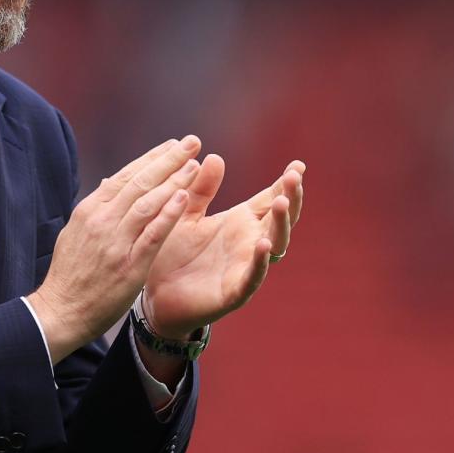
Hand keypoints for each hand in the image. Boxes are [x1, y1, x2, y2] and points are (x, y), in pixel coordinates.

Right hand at [27, 136, 201, 362]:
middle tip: (191, 143)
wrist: (60, 310)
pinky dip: (168, 214)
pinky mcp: (129, 264)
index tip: (171, 146)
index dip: (151, 158)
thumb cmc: (70, 274)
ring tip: (194, 165)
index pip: (125, 176)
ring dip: (173, 181)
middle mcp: (102, 220)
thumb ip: (96, 207)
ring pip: (148, 202)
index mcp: (90, 209)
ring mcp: (115, 241)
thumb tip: (108, 182)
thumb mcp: (75, 232)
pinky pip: (152, 234)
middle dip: (168, 160)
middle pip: (140, 182)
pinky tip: (183, 198)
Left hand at [143, 149, 305, 339]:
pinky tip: (264, 245)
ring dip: (280, 224)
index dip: (285, 183)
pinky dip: (260, 262)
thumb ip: (200, 189)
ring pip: (274, 245)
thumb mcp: (185, 214)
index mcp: (240, 222)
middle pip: (280, 218)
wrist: (156, 296)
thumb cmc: (173, 253)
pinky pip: (252, 277)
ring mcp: (244, 267)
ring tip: (281, 203)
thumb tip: (214, 156)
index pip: (270, 199)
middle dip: (290, 198)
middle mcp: (248, 242)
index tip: (297, 165)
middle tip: (294, 178)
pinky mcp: (233, 292)